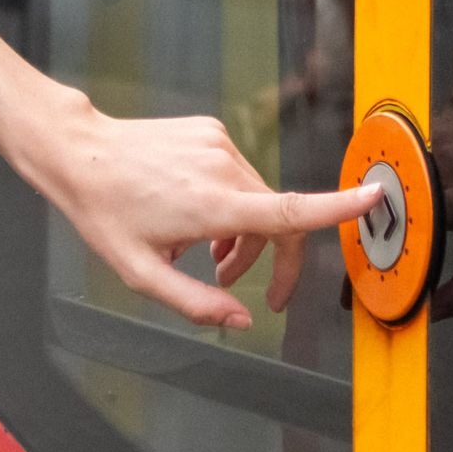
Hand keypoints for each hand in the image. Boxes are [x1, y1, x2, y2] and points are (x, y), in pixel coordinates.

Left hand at [0, 91, 380, 332]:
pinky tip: (190, 214)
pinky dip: (226, 202)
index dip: (339, 208)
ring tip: (201, 253)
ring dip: (241, 232)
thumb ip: (196, 303)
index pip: (291, 211)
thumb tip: (241, 321)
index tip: (374, 198)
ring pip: (256, 199)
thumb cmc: (104, 211)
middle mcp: (223, 169)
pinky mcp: (210, 130)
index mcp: (213, 205)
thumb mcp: (141, 274)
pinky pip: (235, 174)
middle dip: (264, 258)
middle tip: (233, 283)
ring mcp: (218, 144)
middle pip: (276, 220)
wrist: (77, 152)